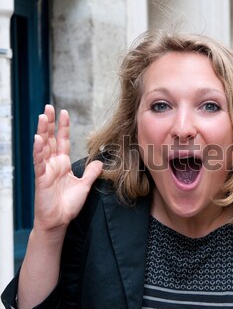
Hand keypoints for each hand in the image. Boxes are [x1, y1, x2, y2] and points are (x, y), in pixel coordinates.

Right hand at [32, 105, 102, 232]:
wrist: (60, 221)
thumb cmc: (69, 205)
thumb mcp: (85, 185)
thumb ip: (91, 173)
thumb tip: (99, 161)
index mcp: (62, 164)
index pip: (62, 141)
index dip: (63, 127)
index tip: (64, 112)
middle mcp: (53, 164)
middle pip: (50, 139)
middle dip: (50, 124)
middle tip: (48, 107)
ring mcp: (45, 170)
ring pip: (43, 147)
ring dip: (42, 132)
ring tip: (43, 117)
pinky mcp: (41, 179)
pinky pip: (39, 163)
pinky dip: (38, 151)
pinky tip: (38, 139)